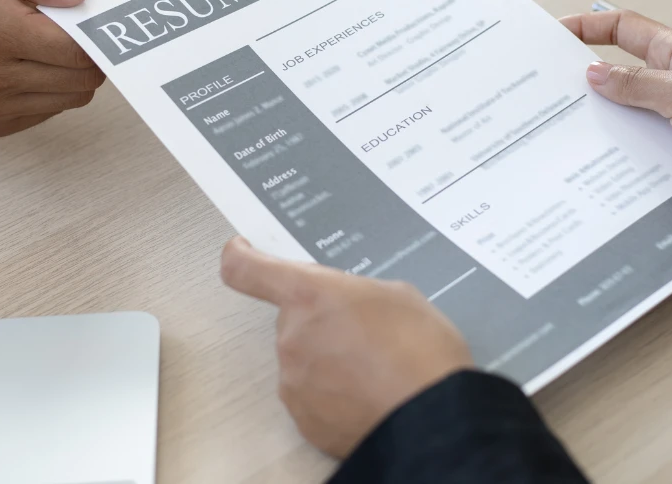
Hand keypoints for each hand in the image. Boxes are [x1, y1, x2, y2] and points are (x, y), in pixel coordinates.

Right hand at [0, 0, 105, 139]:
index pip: (75, 48)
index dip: (94, 32)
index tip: (92, 15)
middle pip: (80, 79)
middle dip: (87, 53)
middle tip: (72, 27)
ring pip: (69, 99)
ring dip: (70, 73)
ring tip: (43, 42)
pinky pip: (44, 113)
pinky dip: (49, 90)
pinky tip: (27, 63)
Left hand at [221, 237, 472, 457]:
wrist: (431, 420)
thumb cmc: (421, 352)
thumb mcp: (398, 296)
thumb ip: (357, 293)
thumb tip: (350, 307)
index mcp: (310, 295)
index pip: (247, 269)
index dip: (240, 256)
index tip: (242, 250)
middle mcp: (291, 337)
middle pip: (294, 320)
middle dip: (323, 322)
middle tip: (366, 334)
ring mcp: (294, 383)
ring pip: (304, 360)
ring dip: (330, 360)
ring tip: (376, 371)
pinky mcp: (304, 421)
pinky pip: (313, 398)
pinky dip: (335, 396)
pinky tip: (369, 396)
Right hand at [560, 9, 671, 213]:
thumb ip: (636, 85)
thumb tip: (594, 73)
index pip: (624, 29)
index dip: (588, 27)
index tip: (554, 34)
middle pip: (621, 72)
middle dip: (587, 81)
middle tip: (550, 92)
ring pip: (630, 113)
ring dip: (608, 124)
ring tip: (573, 135)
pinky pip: (646, 144)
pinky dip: (627, 152)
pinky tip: (608, 166)